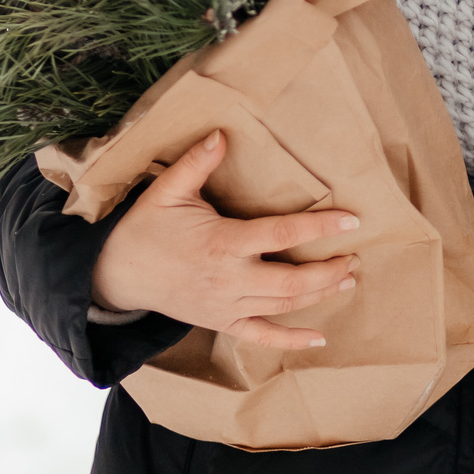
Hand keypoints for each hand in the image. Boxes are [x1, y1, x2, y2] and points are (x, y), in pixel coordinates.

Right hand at [93, 131, 360, 349]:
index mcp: (222, 243)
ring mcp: (226, 305)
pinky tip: (319, 337)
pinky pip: (261, 336)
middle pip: (292, 281)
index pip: (281, 234)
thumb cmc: (145, 229)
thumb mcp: (166, 191)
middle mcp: (229, 279)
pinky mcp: (221, 322)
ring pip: (284, 306)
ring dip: (320, 294)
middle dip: (329, 270)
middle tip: (355, 256)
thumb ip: (195, 163)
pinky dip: (291, 340)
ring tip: (348, 279)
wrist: (118, 275)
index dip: (319, 228)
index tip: (351, 220)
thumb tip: (221, 134)